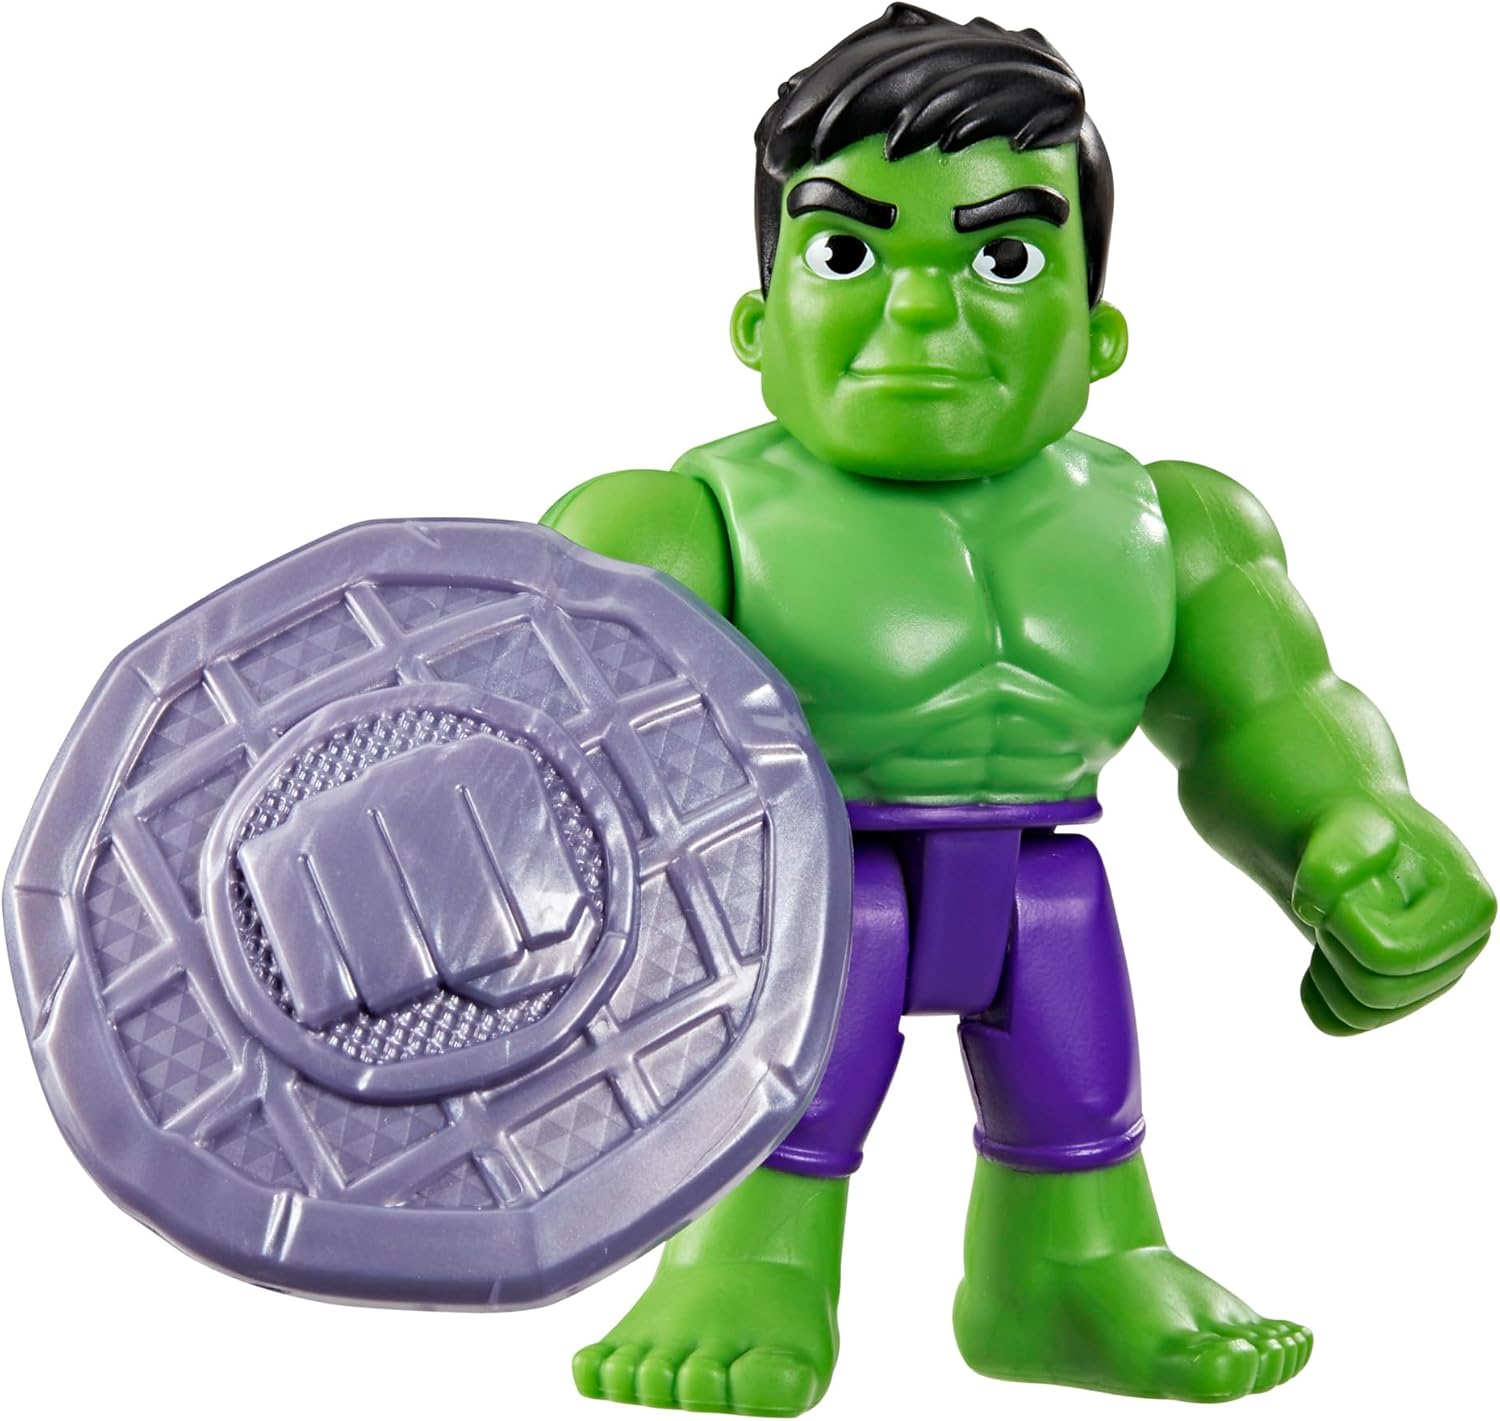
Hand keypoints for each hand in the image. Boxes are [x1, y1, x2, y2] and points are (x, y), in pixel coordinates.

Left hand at [1292, 797, 1493, 1034]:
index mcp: (1470, 911)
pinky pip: (1343, 1023)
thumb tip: (1311, 912)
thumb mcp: (1341, 824)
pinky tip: (1318, 956)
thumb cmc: (1347, 828)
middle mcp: (1460, 953)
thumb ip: (1334, 860)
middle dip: (1335, 945)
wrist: (1336, 840)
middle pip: (1377, 994)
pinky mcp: (1399, 995)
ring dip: (1327, 967)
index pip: (1392, 956)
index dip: (1345, 922)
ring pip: (1360, 1015)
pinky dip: (1317, 994)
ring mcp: (1431, 979)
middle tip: (1330, 904)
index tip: (1345, 885)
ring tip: (1330, 924)